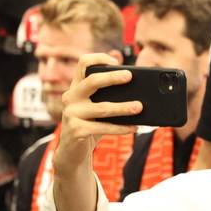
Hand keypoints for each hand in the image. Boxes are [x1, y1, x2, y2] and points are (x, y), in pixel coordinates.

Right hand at [53, 54, 139, 170]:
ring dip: (123, 107)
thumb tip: (127, 70)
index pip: (83, 63)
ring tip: (140, 107)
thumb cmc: (89, 125)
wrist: (72, 152)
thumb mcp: (96, 105)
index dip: (99, 58)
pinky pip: (104, 127)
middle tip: (130, 76)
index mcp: (76, 87)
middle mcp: (71, 97)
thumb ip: (106, 90)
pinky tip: (134, 127)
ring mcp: (71, 114)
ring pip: (102, 107)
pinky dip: (121, 128)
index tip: (116, 60)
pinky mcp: (76, 130)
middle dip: (112, 77)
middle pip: (92, 81)